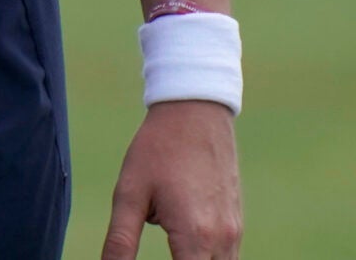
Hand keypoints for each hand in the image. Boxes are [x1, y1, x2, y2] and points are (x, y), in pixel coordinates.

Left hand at [101, 99, 239, 258]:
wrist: (195, 109)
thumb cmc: (158, 149)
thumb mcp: (129, 194)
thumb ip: (119, 243)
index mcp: (195, 238)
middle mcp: (222, 240)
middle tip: (165, 253)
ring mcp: (234, 232)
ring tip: (173, 251)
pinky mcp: (236, 222)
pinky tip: (185, 251)